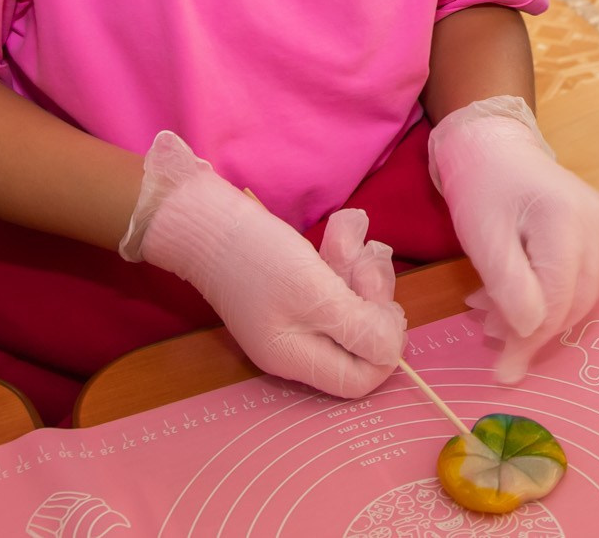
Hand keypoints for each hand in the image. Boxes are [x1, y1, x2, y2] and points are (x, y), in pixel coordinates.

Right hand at [122, 131, 405, 396]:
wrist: (206, 219)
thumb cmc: (258, 257)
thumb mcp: (315, 293)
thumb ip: (356, 326)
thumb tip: (393, 353)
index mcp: (297, 359)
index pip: (361, 379)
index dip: (385, 345)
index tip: (383, 305)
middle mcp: (298, 345)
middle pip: (363, 339)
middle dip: (375, 296)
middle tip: (365, 262)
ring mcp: (297, 316)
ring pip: (355, 303)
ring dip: (362, 266)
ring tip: (344, 236)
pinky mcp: (297, 288)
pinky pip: (336, 281)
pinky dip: (345, 254)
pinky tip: (338, 230)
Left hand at [429, 95, 598, 381]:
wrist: (496, 148)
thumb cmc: (484, 189)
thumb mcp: (484, 238)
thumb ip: (509, 287)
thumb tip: (529, 335)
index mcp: (566, 221)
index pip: (558, 300)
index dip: (530, 340)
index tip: (502, 371)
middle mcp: (598, 224)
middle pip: (576, 302)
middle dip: (535, 330)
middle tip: (490, 331)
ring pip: (588, 297)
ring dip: (548, 317)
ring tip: (500, 311)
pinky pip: (595, 282)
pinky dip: (565, 300)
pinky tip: (531, 296)